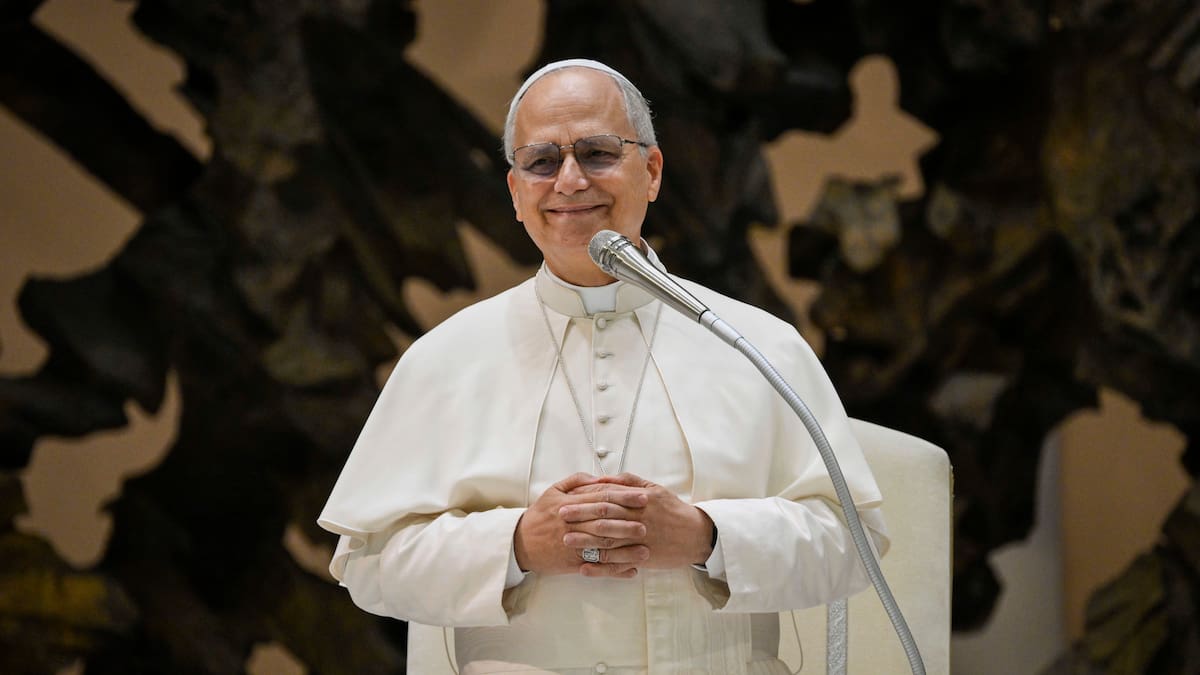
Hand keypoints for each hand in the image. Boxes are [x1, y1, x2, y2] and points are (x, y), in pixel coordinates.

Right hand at [513, 473, 647, 576]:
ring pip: (603, 546)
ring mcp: (573, 544)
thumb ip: (576, 481)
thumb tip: (599, 477)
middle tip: (649, 523)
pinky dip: (615, 570)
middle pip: (605, 522)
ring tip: (646, 550)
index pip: (602, 498)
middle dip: (629, 522)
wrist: (519, 543)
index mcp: (570, 504)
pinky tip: (631, 571)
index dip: (625, 497)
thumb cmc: (539, 516)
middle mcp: (572, 524)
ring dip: (626, 549)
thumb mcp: (553, 491)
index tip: (644, 497)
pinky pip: (597, 567)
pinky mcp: (572, 563)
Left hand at [564, 473, 713, 570]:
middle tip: (560, 518)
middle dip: (581, 518)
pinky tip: (584, 568)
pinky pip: (620, 563)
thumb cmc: (672, 510)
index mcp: (641, 500)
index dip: (586, 500)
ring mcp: (642, 540)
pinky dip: (601, 567)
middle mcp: (640, 519)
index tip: (566, 501)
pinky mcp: (645, 558)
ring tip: (566, 541)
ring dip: (586, 542)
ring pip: (610, 541)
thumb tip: (603, 478)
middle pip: (606, 518)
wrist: (696, 535)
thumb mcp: (655, 489)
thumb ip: (628, 482)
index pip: (608, 498)